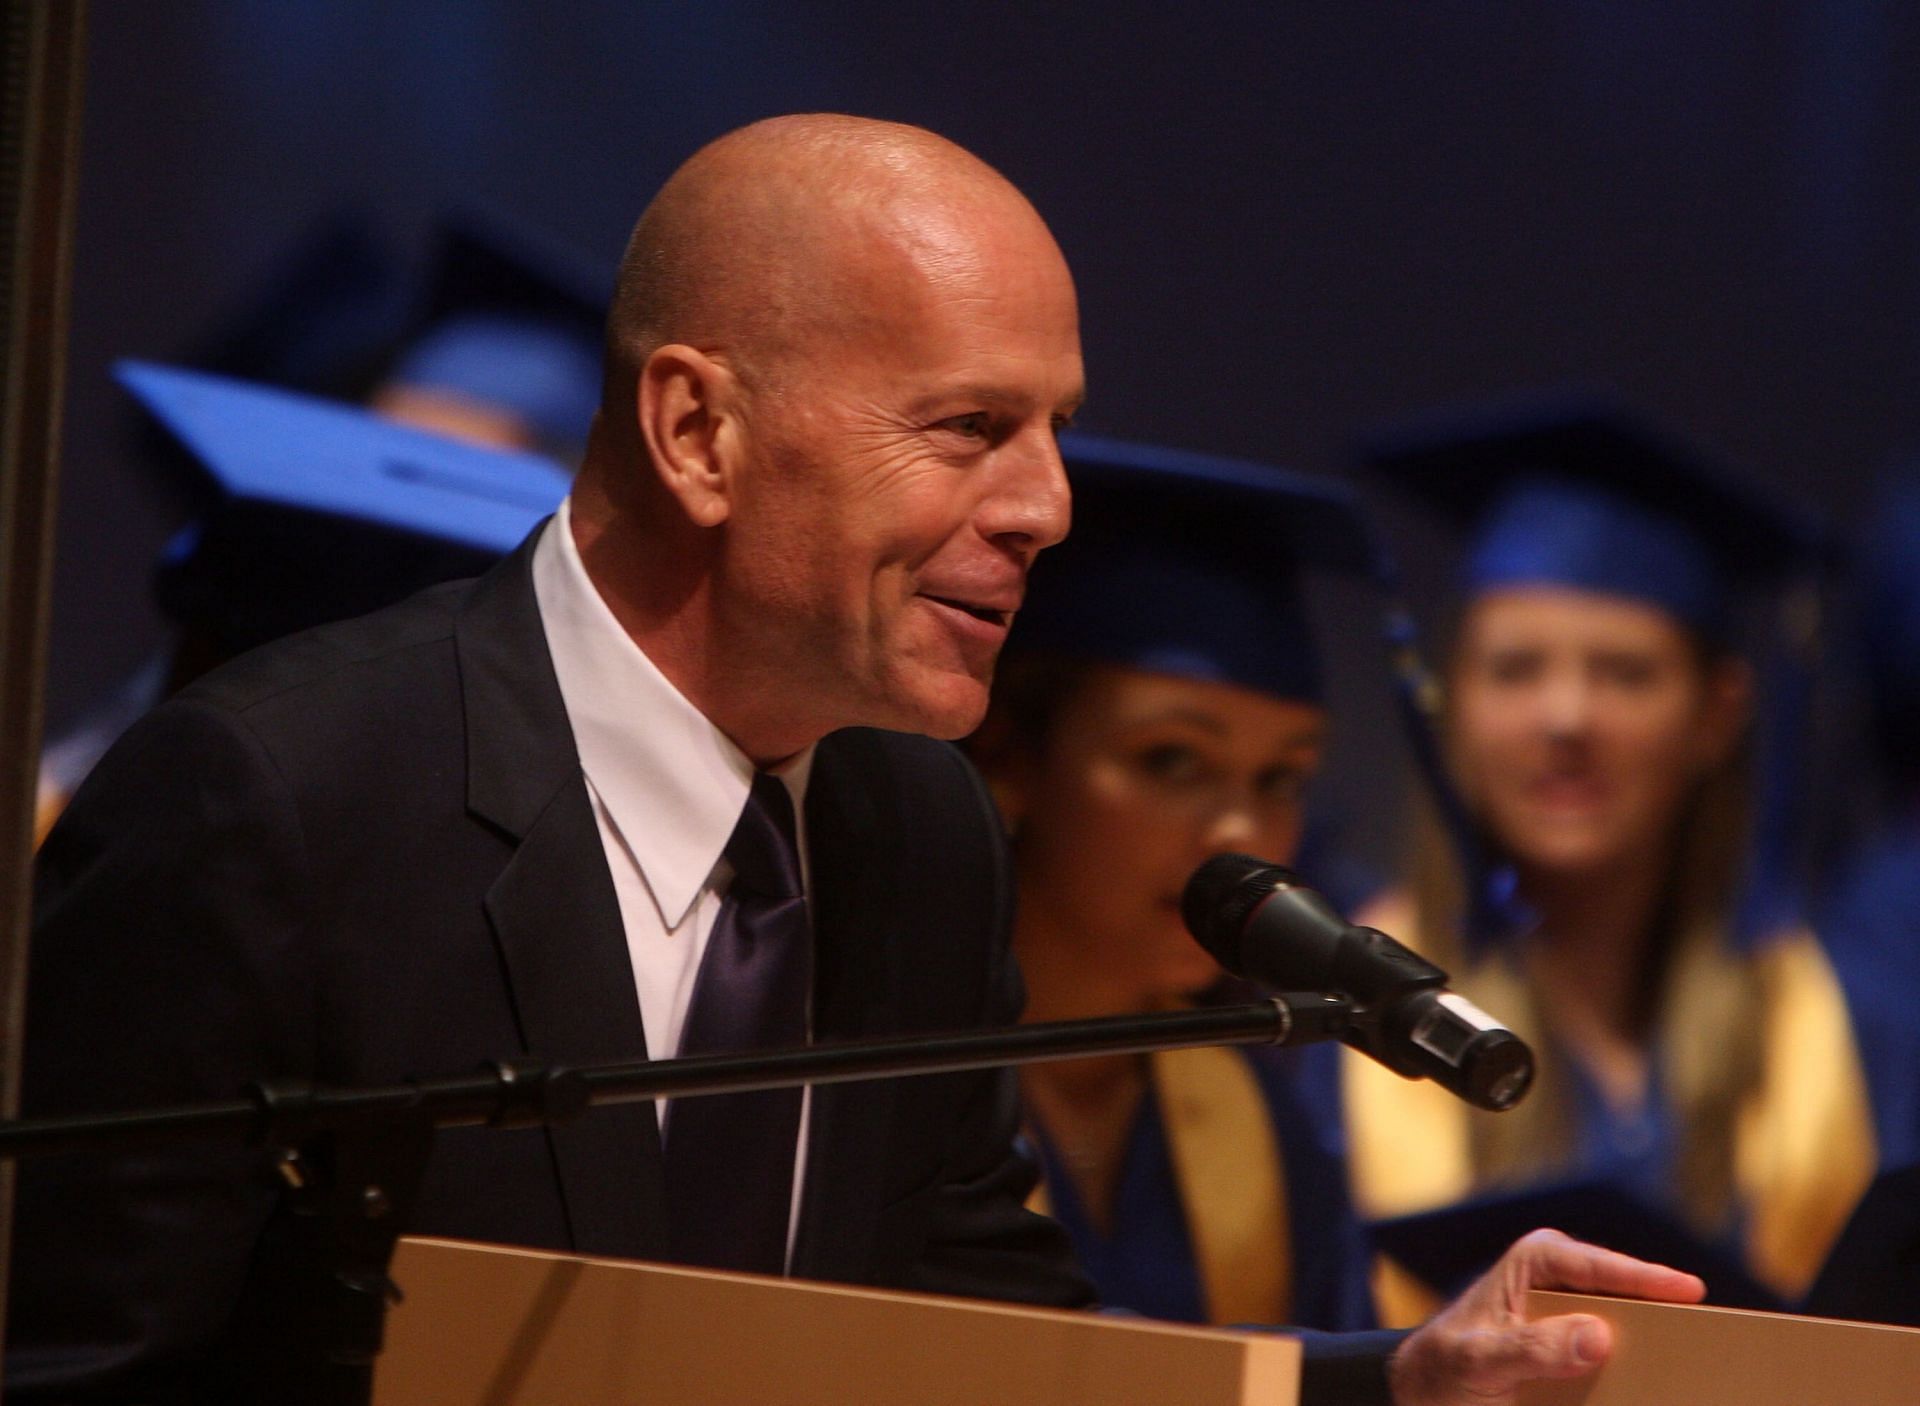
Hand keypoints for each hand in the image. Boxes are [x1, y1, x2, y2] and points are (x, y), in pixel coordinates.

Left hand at [1387, 1227, 1705, 1405]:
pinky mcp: (1580, 1350)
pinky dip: (1639, 1376)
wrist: (1426, 1394)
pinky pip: (1620, 1362)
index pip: (1603, 1267)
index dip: (1650, 1279)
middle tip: (1715, 1342)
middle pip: (1630, 1299)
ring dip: (1659, 1352)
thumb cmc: (1445, 1367)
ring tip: (1698, 1374)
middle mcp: (1565, 1280)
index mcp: (1539, 1260)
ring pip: (1632, 1331)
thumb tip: (1599, 1335)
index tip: (1692, 1292)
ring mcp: (1576, 1316)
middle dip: (1668, 1319)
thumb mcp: (1478, 1360)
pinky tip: (1660, 1394)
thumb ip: (1530, 1348)